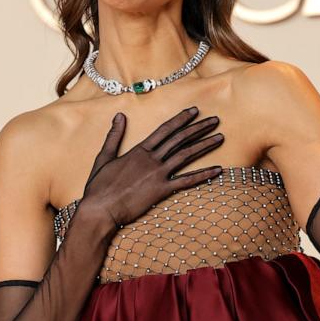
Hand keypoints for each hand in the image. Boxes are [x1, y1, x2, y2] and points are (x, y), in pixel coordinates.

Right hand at [79, 107, 224, 226]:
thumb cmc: (99, 186)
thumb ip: (114, 135)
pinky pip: (186, 181)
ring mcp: (158, 174)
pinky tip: (217, 170)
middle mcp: (152, 159)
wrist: (100, 209)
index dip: (181, 119)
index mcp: (139, 150)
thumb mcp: (104, 157)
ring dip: (204, 145)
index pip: (165, 130)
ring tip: (220, 137)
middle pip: (180, 139)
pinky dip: (203, 175)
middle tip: (214, 120)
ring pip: (186, 156)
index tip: (194, 111)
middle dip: (198, 128)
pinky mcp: (161, 191)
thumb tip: (119, 115)